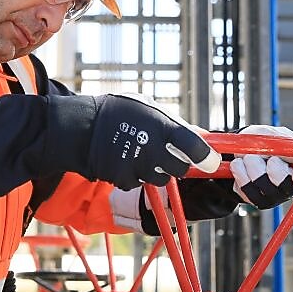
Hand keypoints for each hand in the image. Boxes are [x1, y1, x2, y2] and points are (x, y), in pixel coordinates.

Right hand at [86, 94, 217, 189]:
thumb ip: (176, 124)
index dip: (207, 157)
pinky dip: (136, 175)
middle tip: (167, 153)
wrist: (81, 128)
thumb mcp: (149, 108)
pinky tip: (125, 160)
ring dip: (157, 170)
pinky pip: (140, 183)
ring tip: (141, 153)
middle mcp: (152, 148)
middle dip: (179, 164)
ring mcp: (138, 166)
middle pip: (182, 169)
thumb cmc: (118, 112)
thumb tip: (203, 137)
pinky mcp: (125, 180)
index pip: (195, 147)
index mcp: (161, 126)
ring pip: (161, 179)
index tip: (211, 161)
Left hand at [227, 125, 292, 208]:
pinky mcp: (255, 199)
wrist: (237, 148)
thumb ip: (283, 140)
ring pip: (267, 188)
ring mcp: (273, 195)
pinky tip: (239, 164)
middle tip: (268, 158)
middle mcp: (291, 185)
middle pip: (290, 187)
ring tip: (248, 156)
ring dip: (254, 167)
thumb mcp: (272, 134)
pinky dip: (241, 173)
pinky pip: (248, 191)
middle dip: (277, 171)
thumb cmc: (261, 141)